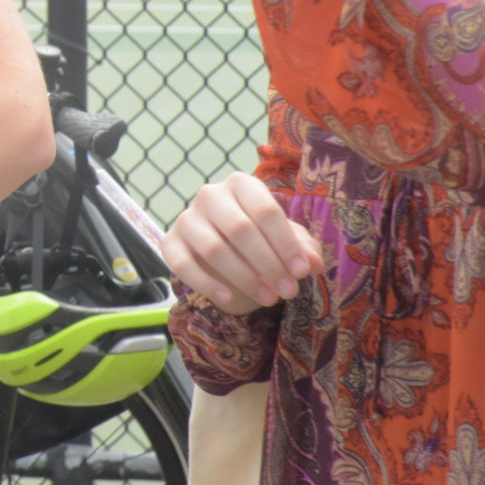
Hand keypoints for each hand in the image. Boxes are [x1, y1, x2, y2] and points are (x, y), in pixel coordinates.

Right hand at [161, 172, 322, 315]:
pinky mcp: (170, 242)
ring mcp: (187, 218)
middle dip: (268, 263)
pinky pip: (183, 265)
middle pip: (239, 229)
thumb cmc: (261, 236)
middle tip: (289, 291)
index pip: (265, 210)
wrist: (224, 245)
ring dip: (244, 278)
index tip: (302, 272)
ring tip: (269, 299)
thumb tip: (313, 263)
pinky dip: (206, 284)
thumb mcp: (285, 239)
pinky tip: (228, 299)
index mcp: (241, 184)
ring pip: (214, 249)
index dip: (285, 243)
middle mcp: (209, 195)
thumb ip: (303, 248)